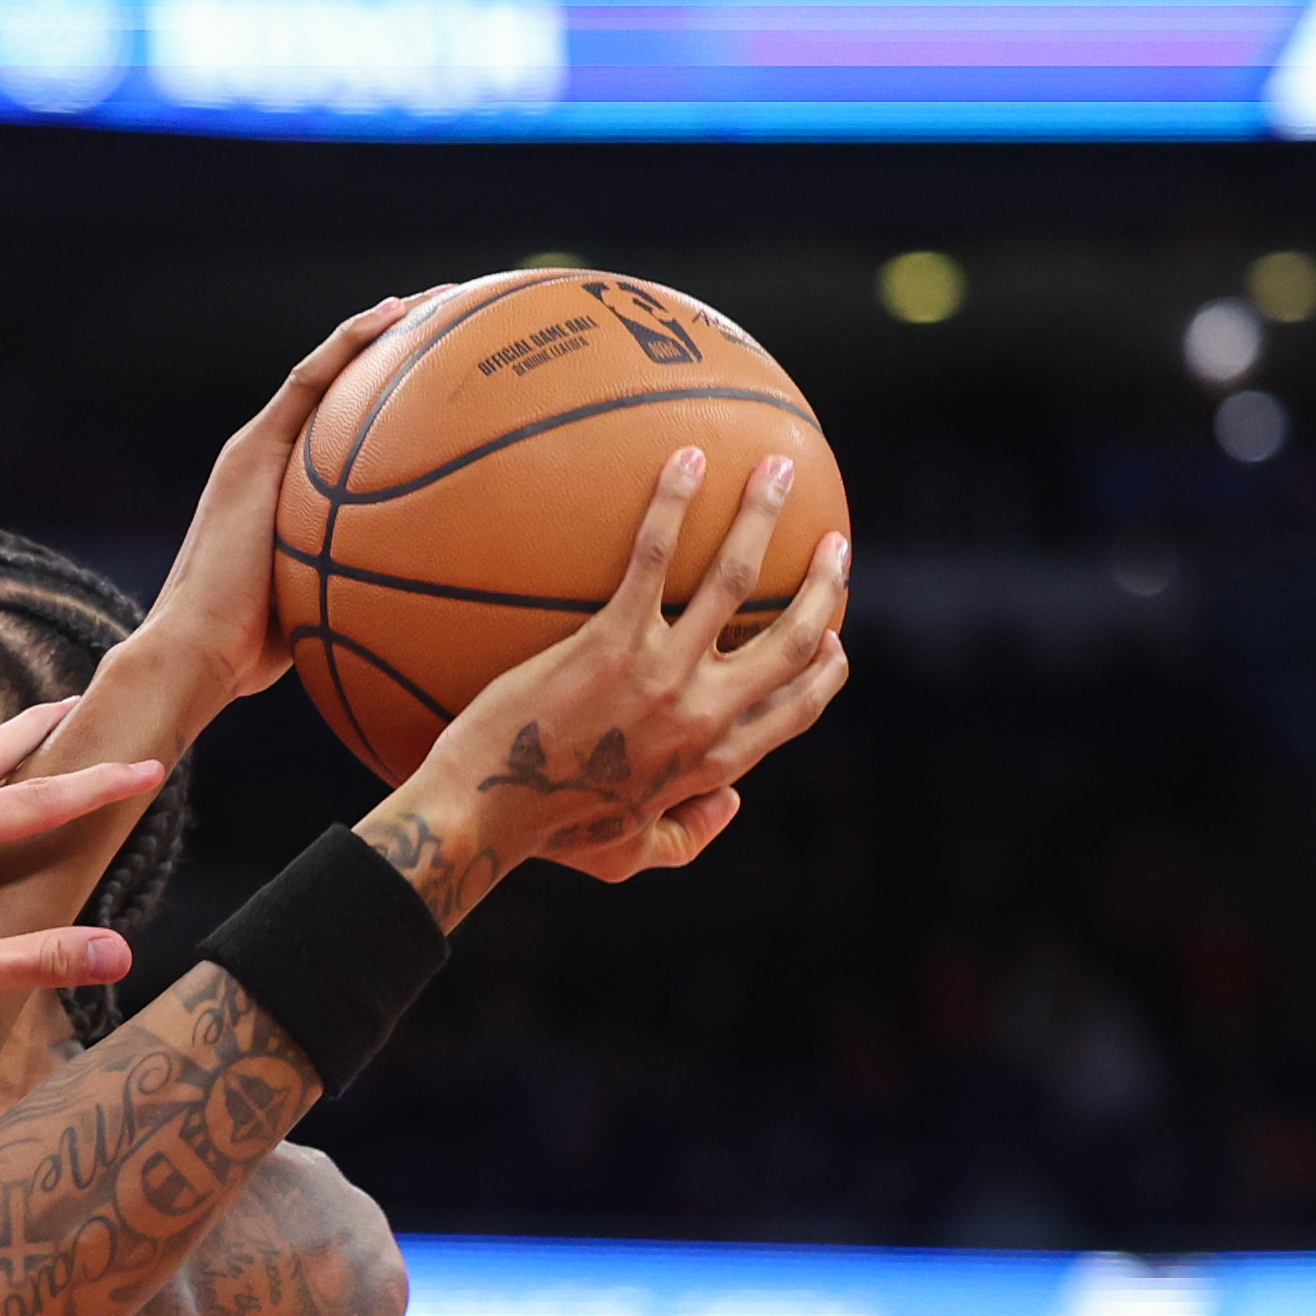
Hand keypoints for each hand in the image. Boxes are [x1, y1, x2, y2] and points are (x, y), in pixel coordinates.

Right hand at [144, 293, 417, 697]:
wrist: (198, 649)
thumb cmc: (254, 651)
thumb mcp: (326, 609)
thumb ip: (362, 587)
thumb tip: (424, 608)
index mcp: (282, 493)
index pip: (341, 430)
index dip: (390, 396)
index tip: (448, 377)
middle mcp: (267, 460)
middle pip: (338, 388)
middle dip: (397, 349)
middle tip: (456, 321)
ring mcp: (257, 450)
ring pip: (327, 370)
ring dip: (383, 327)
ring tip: (441, 300)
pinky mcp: (253, 448)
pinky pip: (311, 379)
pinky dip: (353, 341)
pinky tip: (399, 314)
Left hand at [361, 449, 851, 922]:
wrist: (481, 814)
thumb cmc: (545, 835)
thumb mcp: (627, 857)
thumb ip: (686, 837)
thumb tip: (730, 806)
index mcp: (713, 760)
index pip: (797, 708)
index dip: (825, 669)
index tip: (833, 634)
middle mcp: (702, 713)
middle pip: (792, 637)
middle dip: (824, 584)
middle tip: (832, 544)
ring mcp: (659, 674)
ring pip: (736, 578)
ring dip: (765, 515)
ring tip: (779, 467)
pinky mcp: (607, 643)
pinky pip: (650, 556)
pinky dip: (675, 502)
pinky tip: (686, 458)